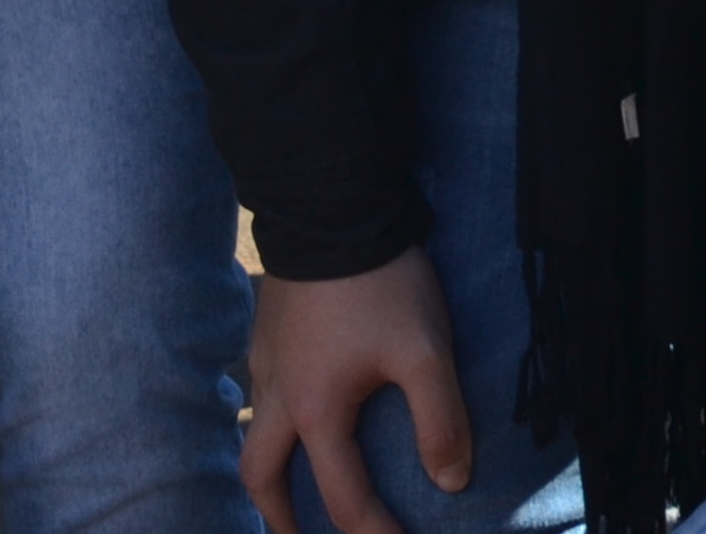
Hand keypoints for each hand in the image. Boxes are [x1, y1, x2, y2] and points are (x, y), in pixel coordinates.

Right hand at [244, 250, 470, 533]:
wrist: (330, 204)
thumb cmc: (380, 283)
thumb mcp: (425, 352)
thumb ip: (441, 422)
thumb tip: (451, 482)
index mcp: (316, 411)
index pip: (342, 499)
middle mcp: (279, 393)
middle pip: (261, 478)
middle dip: (282, 522)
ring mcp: (266, 360)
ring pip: (254, 434)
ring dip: (271, 472)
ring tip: (294, 490)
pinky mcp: (267, 330)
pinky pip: (261, 395)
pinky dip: (275, 425)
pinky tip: (301, 412)